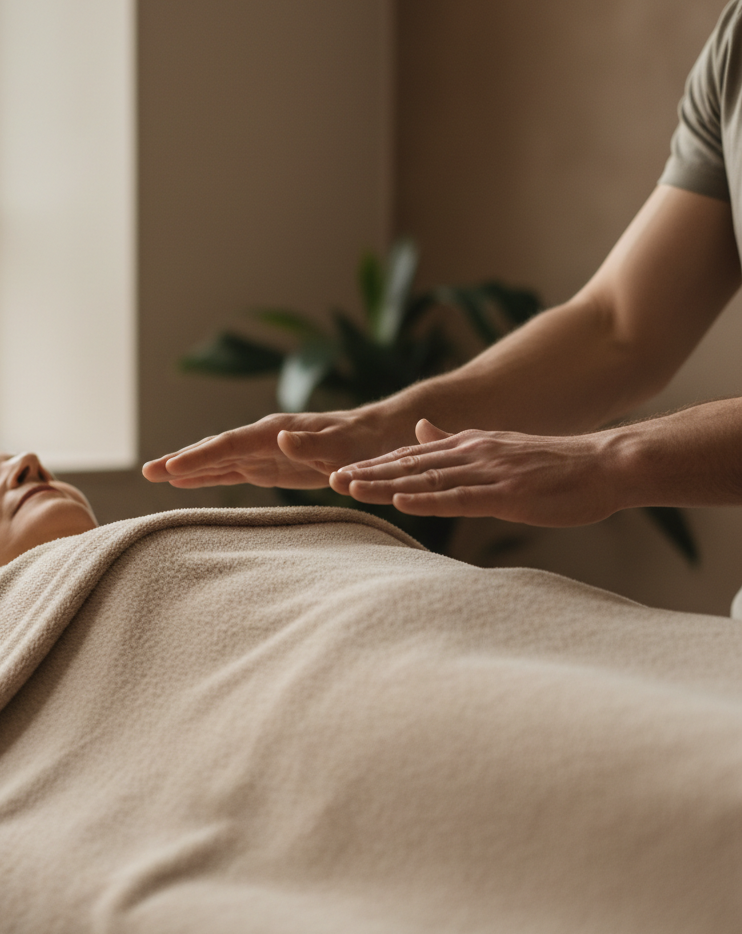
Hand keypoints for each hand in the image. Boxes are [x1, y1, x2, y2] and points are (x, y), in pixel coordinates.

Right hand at [142, 407, 398, 489]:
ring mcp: (263, 450)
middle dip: (181, 460)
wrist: (378, 436)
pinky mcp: (269, 464)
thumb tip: (280, 438)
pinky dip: (207, 475)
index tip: (172, 469)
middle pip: (213, 450)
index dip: (200, 457)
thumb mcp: (343, 447)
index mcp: (276, 432)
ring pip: (217, 460)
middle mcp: (263, 437)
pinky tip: (186, 482)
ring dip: (187, 468)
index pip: (229, 445)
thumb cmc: (363, 443)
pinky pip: (231, 470)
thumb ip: (312, 444)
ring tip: (154, 475)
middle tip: (148, 472)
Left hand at [330, 419, 621, 526]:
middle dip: (367, 474)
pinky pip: (459, 498)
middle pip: (409, 466)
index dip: (374, 466)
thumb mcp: (496, 446)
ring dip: (385, 485)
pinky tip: (401, 502)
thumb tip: (420, 432)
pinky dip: (428, 500)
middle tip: (329, 481)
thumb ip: (454, 442)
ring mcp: (487, 473)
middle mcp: (471, 454)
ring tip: (351, 489)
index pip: (411, 458)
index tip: (339, 473)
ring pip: (426, 479)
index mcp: (468, 446)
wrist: (605, 464)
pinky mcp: (506, 493)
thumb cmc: (553, 464)